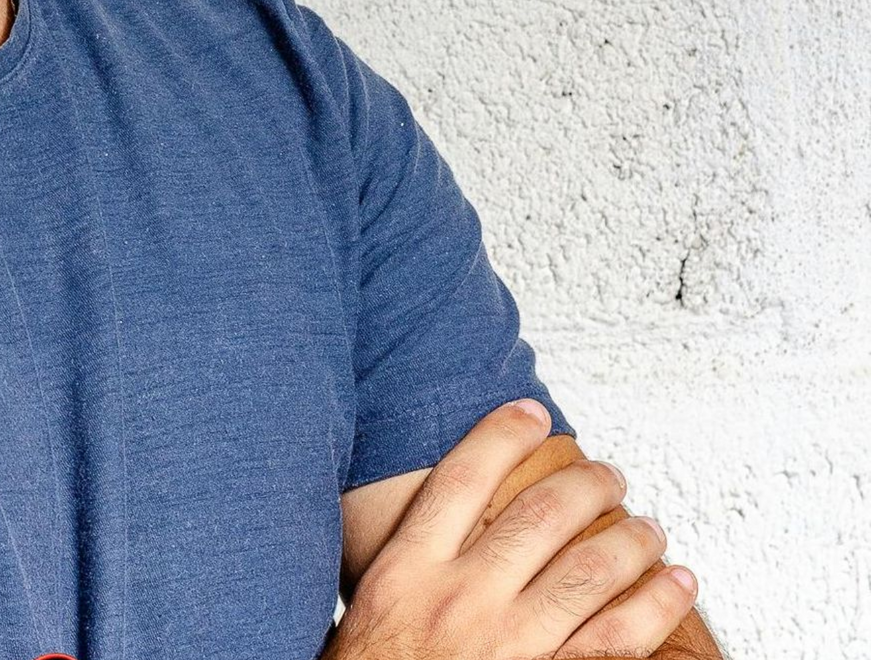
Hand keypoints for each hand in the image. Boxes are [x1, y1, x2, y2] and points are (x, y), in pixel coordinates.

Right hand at [325, 399, 700, 659]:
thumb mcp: (373, 601)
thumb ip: (413, 557)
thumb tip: (453, 507)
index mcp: (409, 569)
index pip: (463, 478)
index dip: (502, 435)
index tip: (532, 412)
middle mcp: (460, 598)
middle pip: (536, 515)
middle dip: (584, 484)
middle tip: (607, 473)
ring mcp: (508, 644)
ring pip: (588, 570)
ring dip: (629, 538)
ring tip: (648, 525)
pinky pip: (616, 638)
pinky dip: (656, 605)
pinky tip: (676, 582)